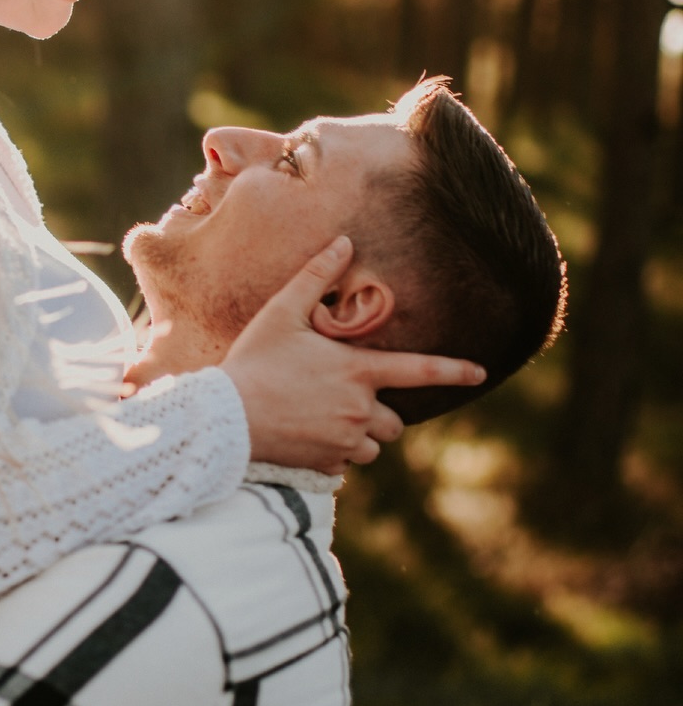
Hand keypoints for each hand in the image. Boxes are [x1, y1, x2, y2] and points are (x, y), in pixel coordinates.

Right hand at [221, 237, 485, 471]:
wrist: (225, 417)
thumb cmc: (253, 361)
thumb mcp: (281, 313)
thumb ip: (316, 277)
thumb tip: (344, 241)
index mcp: (358, 371)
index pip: (421, 371)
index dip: (455, 370)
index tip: (480, 373)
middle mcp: (359, 409)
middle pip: (396, 422)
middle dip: (380, 413)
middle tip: (347, 399)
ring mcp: (344, 440)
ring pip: (373, 445)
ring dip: (359, 434)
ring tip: (323, 418)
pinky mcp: (326, 464)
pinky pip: (345, 462)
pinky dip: (334, 451)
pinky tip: (306, 435)